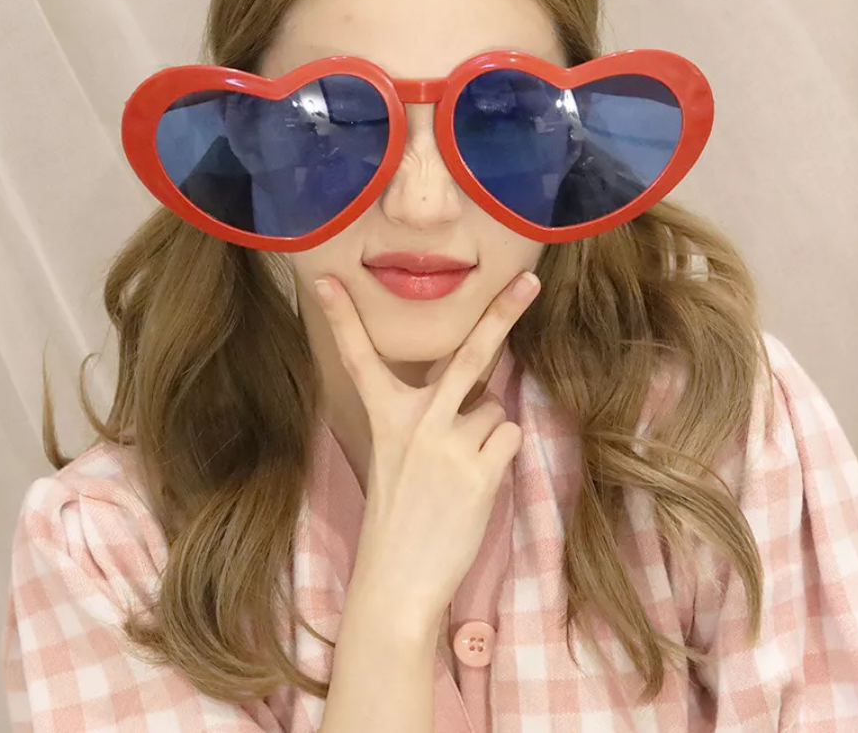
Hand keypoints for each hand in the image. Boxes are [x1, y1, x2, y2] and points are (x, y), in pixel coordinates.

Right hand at [313, 269, 540, 630]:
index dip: (341, 317)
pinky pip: (509, 436)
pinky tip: (477, 481)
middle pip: (470, 355)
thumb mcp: (393, 455)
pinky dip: (501, 453)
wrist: (397, 577)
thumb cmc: (396, 515)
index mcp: (385, 416)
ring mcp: (450, 444)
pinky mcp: (481, 470)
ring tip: (461, 467)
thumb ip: (425, 416)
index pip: (359, 357)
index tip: (326, 280)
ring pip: (495, 408)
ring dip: (487, 430)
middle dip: (503, 314)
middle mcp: (417, 421)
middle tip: (531, 281)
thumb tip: (478, 392)